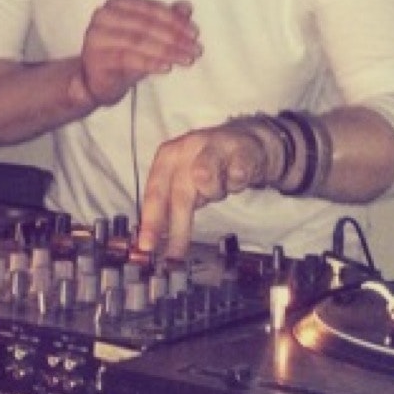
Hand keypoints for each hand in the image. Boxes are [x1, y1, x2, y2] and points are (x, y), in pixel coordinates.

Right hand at [74, 0, 200, 108]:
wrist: (97, 81)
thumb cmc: (124, 54)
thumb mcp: (149, 35)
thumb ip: (167, 19)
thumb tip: (186, 7)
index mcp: (117, 3)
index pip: (151, 8)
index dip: (175, 20)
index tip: (194, 33)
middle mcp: (104, 15)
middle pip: (146, 24)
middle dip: (175, 37)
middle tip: (195, 49)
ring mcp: (97, 36)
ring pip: (138, 41)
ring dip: (167, 51)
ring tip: (186, 59)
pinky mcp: (96, 57)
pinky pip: (128, 58)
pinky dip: (150, 63)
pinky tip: (167, 67)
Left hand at [137, 120, 269, 260]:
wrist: (246, 140)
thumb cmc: (208, 163)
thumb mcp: (183, 178)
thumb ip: (169, 203)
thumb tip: (155, 238)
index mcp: (168, 156)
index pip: (155, 192)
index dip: (151, 220)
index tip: (148, 245)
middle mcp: (188, 147)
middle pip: (180, 193)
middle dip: (177, 228)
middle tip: (174, 253)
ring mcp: (215, 146)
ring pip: (208, 181)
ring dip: (214, 194)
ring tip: (218, 188)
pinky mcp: (241, 151)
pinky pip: (237, 176)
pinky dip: (235, 183)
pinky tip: (234, 177)